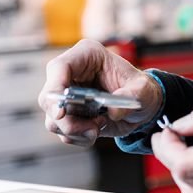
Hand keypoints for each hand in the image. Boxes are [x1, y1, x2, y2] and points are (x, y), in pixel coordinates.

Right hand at [38, 39, 162, 147]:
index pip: (59, 68)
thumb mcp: (143, 91)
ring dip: (74, 131)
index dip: (55, 89)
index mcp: (87, 55)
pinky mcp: (69, 113)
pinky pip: (61, 130)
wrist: (142, 107)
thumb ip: (130, 98)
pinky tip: (95, 131)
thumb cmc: (142, 90)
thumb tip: (112, 112)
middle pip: (49, 97)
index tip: (61, 113)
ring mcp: (67, 94)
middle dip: (66, 119)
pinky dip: (77, 137)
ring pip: (53, 118)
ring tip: (97, 129)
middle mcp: (72, 73)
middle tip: (91, 129)